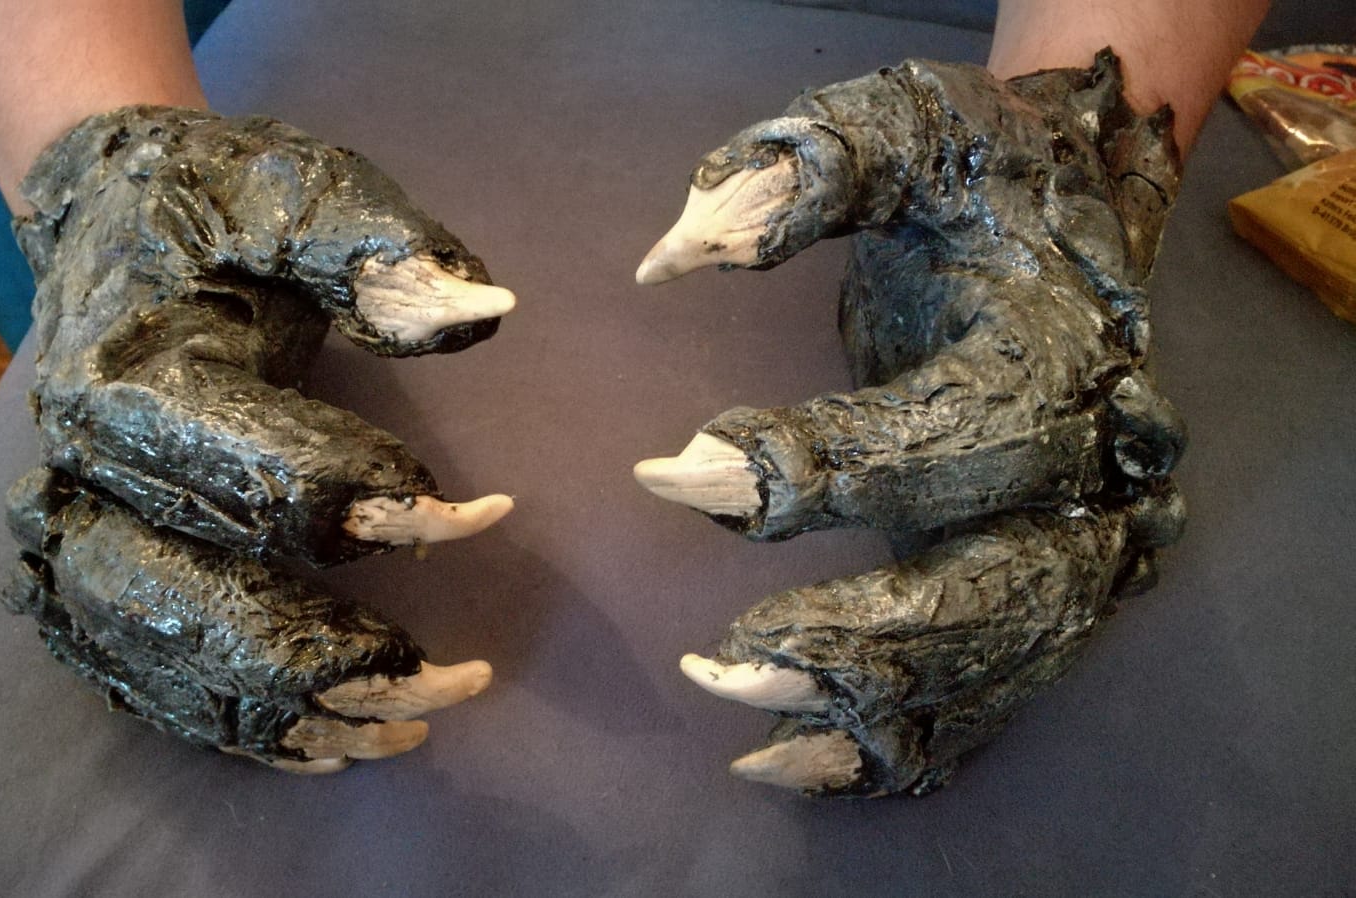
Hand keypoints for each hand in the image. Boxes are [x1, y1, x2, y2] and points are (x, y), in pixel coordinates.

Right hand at [6, 106, 512, 768]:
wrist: (108, 212)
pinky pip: (138, 678)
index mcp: (127, 381)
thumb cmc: (214, 202)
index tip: (486, 512)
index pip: (268, 482)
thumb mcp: (301, 193)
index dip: (385, 506)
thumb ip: (384, 251)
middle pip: (209, 604)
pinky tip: (320, 745)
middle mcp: (73, 474)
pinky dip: (228, 722)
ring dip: (293, 710)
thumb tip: (488, 315)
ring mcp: (58, 533)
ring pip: (171, 662)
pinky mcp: (67, 568)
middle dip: (340, 655)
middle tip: (459, 680)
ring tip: (408, 728)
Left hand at [635, 51, 1186, 795]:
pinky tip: (806, 761)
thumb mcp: (898, 133)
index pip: (942, 443)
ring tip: (747, 737)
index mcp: (1060, 355)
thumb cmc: (975, 176)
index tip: (672, 474)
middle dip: (855, 639)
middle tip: (720, 666)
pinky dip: (910, 738)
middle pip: (997, 589)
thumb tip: (674, 258)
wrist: (1073, 210)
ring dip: (876, 711)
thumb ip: (797, 176)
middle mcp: (1099, 468)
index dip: (808, 474)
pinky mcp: (1062, 581)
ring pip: (999, 663)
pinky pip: (997, 689)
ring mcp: (1094, 538)